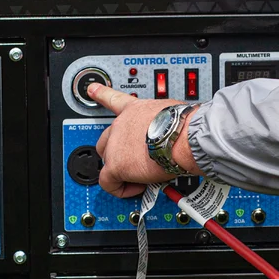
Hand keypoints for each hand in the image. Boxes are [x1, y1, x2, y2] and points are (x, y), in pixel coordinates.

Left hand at [87, 83, 200, 198]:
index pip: (115, 99)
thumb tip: (175, 135)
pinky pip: (109, 182)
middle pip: (107, 140)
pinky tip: (137, 188)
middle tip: (137, 161)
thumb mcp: (173, 116)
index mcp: (136, 109)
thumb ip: (165, 124)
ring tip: (145, 175)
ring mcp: (115, 144)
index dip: (102, 94)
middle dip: (118, 153)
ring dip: (123, 170)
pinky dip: (120, 189)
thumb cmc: (185, 126)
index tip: (92, 89)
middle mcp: (121, 124)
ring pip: (108, 162)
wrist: (183, 136)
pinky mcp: (115, 164)